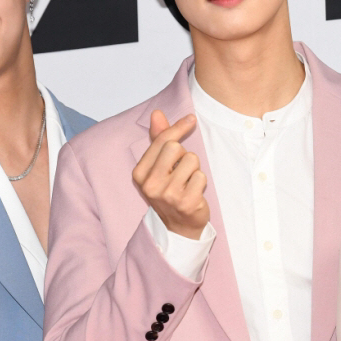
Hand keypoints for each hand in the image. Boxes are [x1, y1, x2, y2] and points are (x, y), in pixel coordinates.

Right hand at [132, 109, 209, 239]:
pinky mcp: (186, 203)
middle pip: (175, 147)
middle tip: (181, 170)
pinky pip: (200, 176)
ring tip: (187, 182)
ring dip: (194, 169)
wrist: (177, 226)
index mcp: (140, 173)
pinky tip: (193, 192)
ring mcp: (168, 195)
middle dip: (184, 154)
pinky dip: (200, 182)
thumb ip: (158, 139)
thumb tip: (157, 114)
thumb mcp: (159, 166)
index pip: (161, 141)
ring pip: (191, 160)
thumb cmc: (169, 190)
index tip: (191, 119)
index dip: (178, 128)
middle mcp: (151, 184)